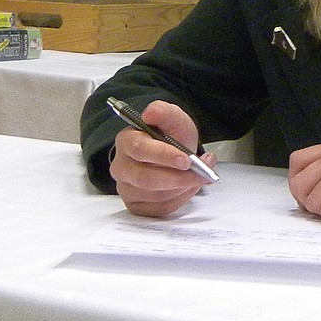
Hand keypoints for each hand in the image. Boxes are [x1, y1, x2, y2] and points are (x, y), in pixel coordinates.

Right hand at [109, 100, 217, 217]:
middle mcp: (121, 167)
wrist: (174, 152)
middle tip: (200, 173)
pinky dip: (180, 199)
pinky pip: (160, 209)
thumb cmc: (170, 136)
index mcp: (126, 141)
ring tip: (200, 175)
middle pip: (145, 178)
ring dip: (182, 187)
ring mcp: (126, 188)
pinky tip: (189, 186)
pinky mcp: (136, 205)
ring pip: (155, 196)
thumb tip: (150, 112)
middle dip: (176, 178)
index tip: (186, 159)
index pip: (140, 149)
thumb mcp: (174, 119)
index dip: (163, 155)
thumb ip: (164, 112)